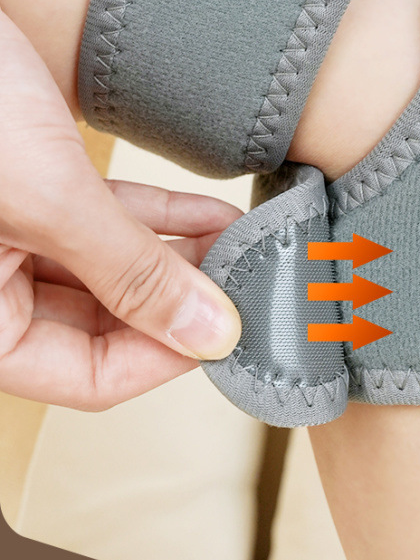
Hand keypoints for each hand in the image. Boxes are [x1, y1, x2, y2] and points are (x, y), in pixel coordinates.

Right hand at [0, 6, 242, 409]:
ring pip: (110, 268)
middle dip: (181, 303)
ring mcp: (17, 234)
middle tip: (255, 283)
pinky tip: (214, 214)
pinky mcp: (36, 182)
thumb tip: (210, 334)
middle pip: (103, 325)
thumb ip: (130, 271)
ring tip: (248, 244)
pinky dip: (157, 216)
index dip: (168, 358)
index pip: (89, 377)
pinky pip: (103, 218)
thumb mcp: (51, 199)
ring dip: (179, 257)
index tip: (238, 328)